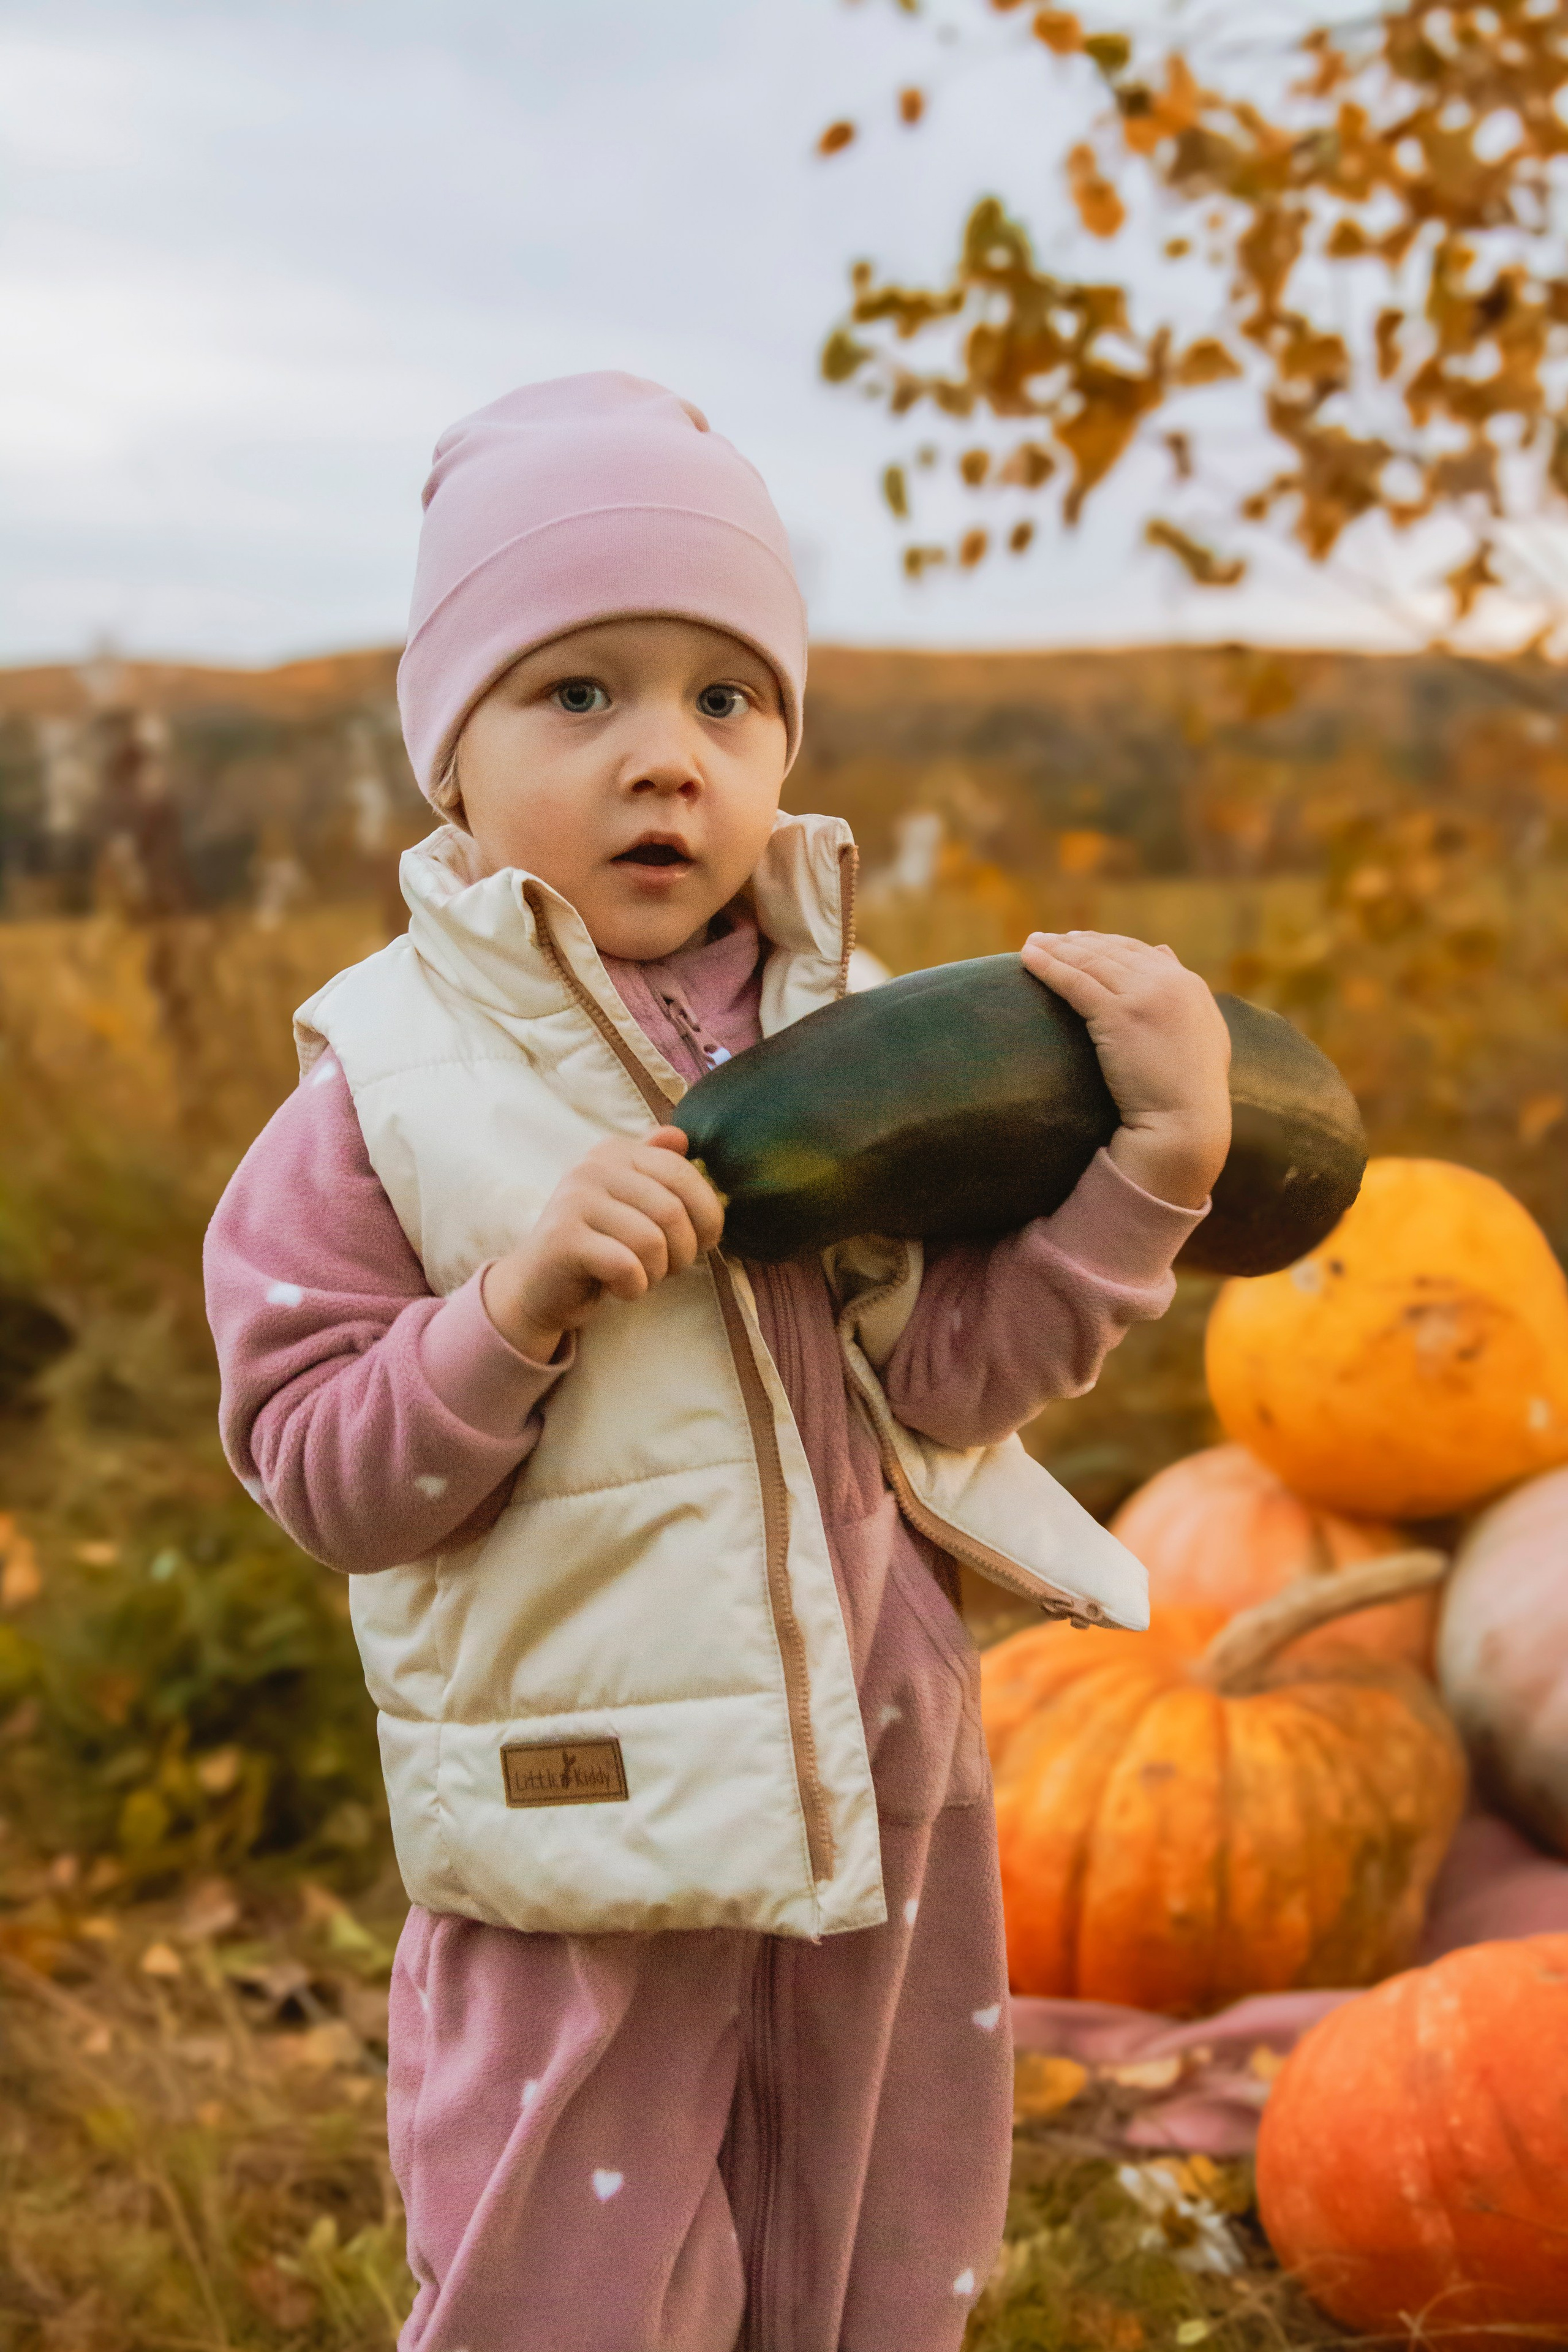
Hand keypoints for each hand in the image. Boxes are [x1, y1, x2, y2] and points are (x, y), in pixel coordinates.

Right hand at [481, 1127, 724, 1361]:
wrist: (539, 1287)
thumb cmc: (598, 1246)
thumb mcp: (630, 1203)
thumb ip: (656, 1168)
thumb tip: (680, 1136)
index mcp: (615, 1152)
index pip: (682, 1172)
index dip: (707, 1212)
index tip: (706, 1240)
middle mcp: (591, 1167)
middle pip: (671, 1211)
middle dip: (684, 1250)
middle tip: (668, 1267)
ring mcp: (574, 1201)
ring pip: (651, 1242)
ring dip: (657, 1272)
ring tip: (641, 1275)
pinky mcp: (563, 1239)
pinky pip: (627, 1266)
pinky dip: (634, 1286)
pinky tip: (619, 1288)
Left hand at [1021, 931, 1230, 1208]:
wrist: (1185, 1125)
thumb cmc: (1189, 1093)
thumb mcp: (1201, 1033)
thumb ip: (1183, 993)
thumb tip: (1162, 950)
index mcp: (1188, 985)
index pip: (1138, 952)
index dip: (1103, 944)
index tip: (1076, 941)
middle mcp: (1168, 982)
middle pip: (1111, 951)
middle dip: (1074, 942)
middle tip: (1045, 939)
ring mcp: (1143, 996)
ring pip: (1090, 962)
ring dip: (1056, 949)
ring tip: (1030, 945)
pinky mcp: (1119, 1015)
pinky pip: (1075, 982)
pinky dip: (1049, 966)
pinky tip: (1027, 960)